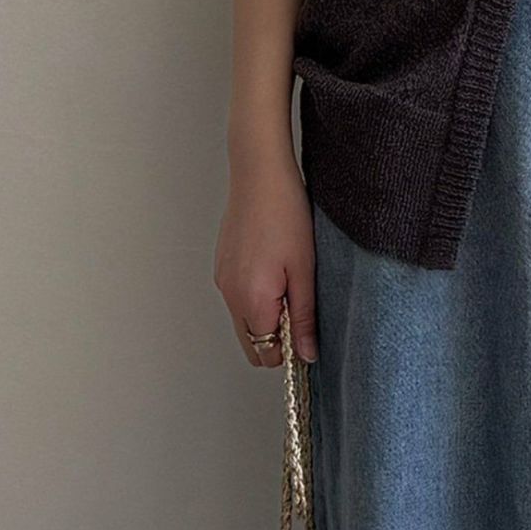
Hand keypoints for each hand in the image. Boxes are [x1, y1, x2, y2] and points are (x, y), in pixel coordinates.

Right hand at [213, 155, 317, 366]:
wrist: (260, 176)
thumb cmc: (285, 214)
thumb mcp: (305, 269)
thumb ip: (304, 316)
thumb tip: (306, 353)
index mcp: (252, 300)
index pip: (268, 353)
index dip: (291, 348)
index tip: (308, 330)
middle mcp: (230, 295)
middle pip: (251, 344)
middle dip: (277, 339)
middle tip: (301, 307)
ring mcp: (222, 281)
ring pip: (244, 321)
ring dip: (266, 316)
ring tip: (289, 281)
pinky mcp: (222, 267)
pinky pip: (237, 298)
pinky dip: (255, 298)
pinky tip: (274, 268)